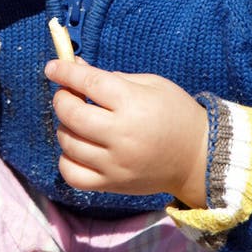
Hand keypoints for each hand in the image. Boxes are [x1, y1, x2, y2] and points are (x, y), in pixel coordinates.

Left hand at [45, 59, 207, 206]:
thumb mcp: (150, 83)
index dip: (64, 72)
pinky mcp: (112, 184)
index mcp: (133, 103)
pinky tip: (78, 148)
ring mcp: (115, 163)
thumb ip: (110, 77)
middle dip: (62, 98)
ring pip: (67, 142)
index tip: (52, 67)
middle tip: (67, 94)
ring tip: (78, 121)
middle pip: (71, 113)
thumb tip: (74, 68)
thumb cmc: (175, 113)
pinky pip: (72, 174)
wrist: (199, 158)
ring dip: (65, 126)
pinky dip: (67, 159)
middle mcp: (121, 134)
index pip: (88, 83)